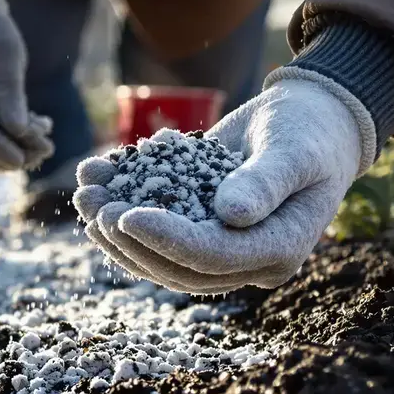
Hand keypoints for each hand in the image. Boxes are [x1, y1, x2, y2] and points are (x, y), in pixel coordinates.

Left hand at [73, 70, 377, 293]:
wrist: (310, 124)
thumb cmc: (308, 131)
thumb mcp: (293, 149)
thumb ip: (266, 182)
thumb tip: (229, 215)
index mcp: (280, 249)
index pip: (213, 256)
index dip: (168, 240)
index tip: (127, 216)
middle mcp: (248, 262)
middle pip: (178, 268)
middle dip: (129, 241)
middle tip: (93, 207)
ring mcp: (222, 252)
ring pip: (159, 260)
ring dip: (114, 233)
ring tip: (83, 196)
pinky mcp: (200, 232)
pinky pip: (155, 237)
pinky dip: (121, 212)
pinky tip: (95, 182)